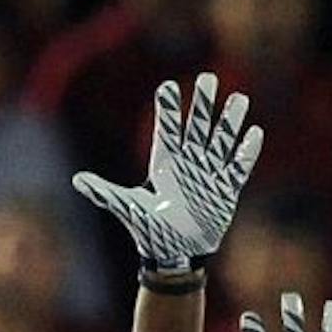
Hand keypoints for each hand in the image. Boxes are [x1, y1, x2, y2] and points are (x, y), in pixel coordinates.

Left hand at [73, 72, 263, 272]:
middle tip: (208, 77)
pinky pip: (239, 167)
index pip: (168, 130)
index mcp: (165, 164)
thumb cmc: (150, 231)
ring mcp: (209, 175)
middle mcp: (189, 164)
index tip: (168, 86)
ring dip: (229, 122)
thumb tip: (77, 180)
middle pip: (197, 128)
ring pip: (221, 142)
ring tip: (239, 98)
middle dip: (203, 104)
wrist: (177, 253)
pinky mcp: (226, 190)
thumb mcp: (128, 209)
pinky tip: (254, 133)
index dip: (169, 109)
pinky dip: (246, 152)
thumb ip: (105, 193)